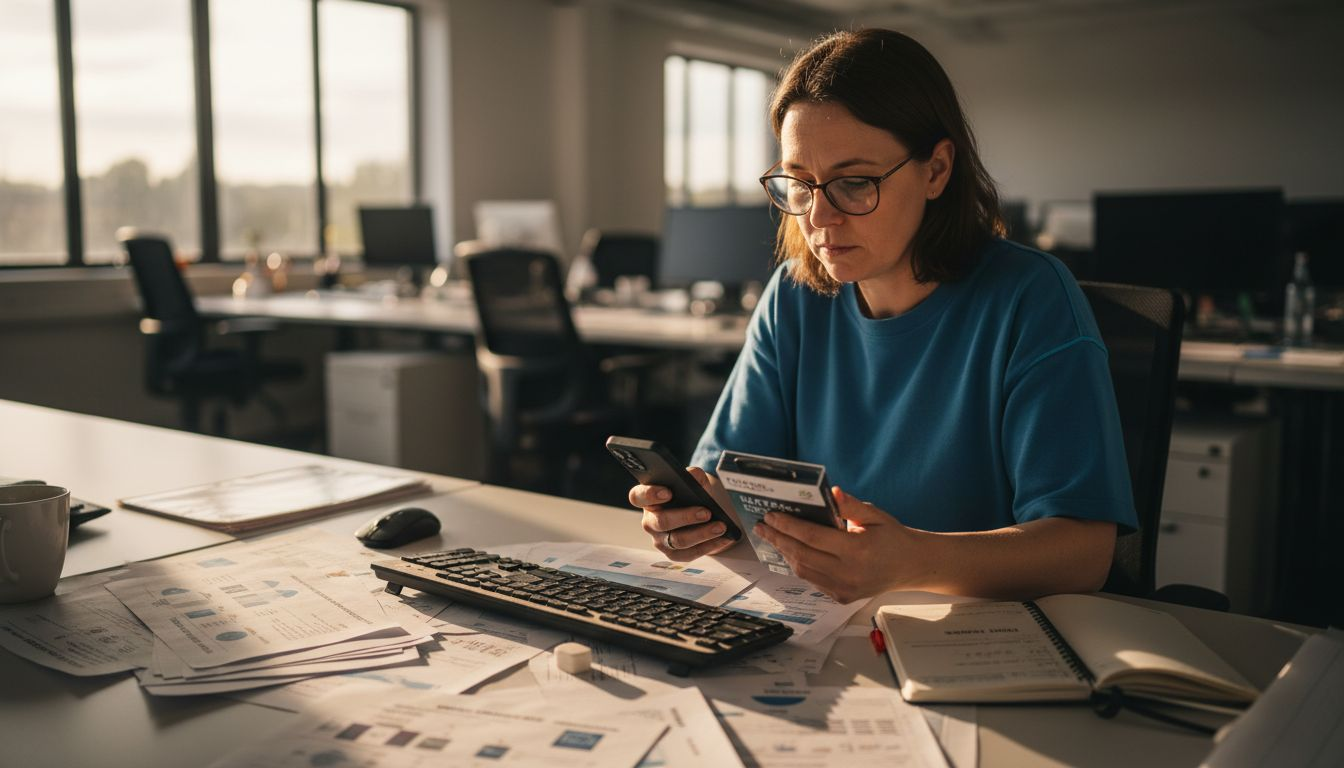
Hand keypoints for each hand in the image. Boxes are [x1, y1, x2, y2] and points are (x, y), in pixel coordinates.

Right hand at [629, 466, 735, 561]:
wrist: (705, 513)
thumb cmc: (693, 495)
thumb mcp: (695, 481)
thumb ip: (693, 476)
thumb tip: (694, 476)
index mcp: (648, 500)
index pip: (638, 496)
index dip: (650, 495)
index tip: (668, 492)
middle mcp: (650, 521)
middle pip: (661, 522)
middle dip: (685, 517)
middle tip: (706, 512)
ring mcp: (660, 540)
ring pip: (678, 540)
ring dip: (702, 534)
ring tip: (720, 526)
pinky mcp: (673, 554)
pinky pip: (689, 554)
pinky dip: (709, 545)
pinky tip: (723, 538)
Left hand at [754, 487, 918, 602]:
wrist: (912, 566)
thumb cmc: (894, 537)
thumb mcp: (875, 516)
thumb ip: (850, 505)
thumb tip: (830, 492)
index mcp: (857, 550)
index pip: (812, 537)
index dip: (788, 526)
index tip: (771, 515)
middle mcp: (848, 573)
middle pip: (802, 555)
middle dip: (778, 539)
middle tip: (763, 526)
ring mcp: (844, 589)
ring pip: (804, 571)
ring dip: (785, 553)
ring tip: (772, 536)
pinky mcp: (842, 597)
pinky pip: (813, 580)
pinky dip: (799, 565)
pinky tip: (791, 551)